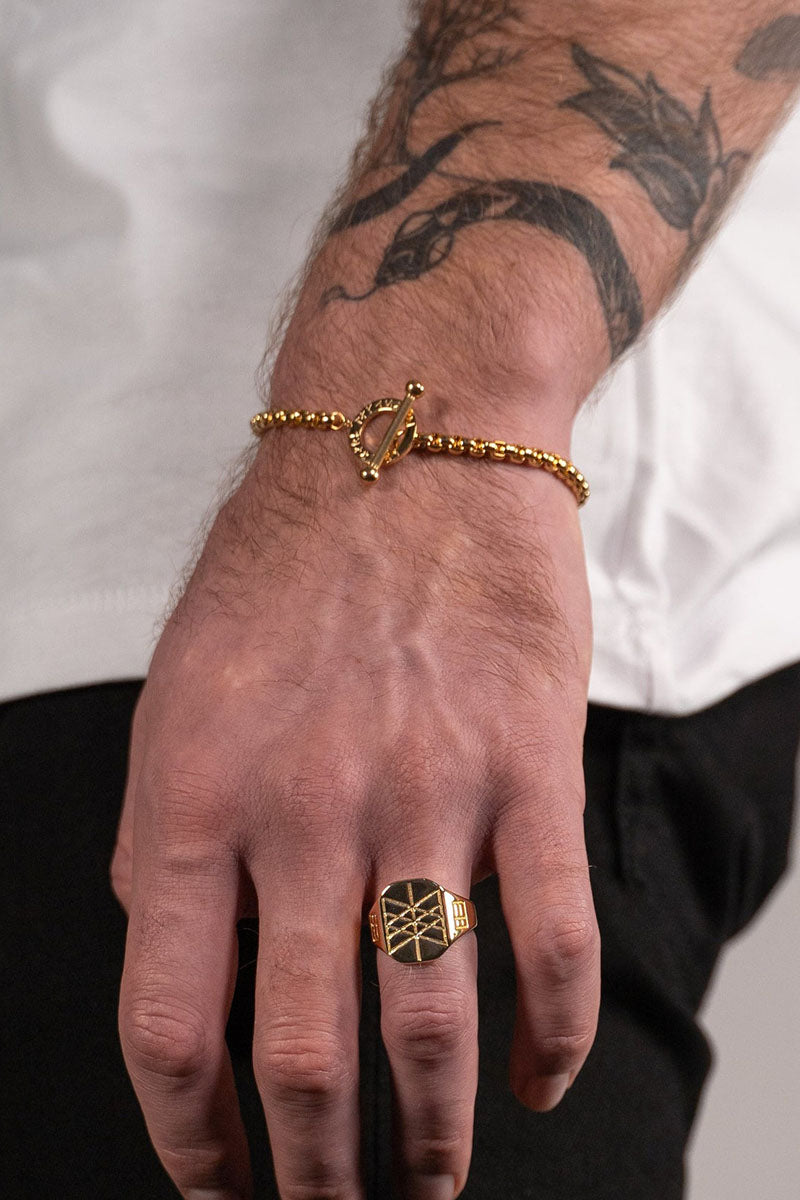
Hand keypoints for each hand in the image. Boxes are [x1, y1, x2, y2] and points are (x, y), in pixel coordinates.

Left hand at [111, 420, 598, 1199]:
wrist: (405, 447)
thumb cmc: (285, 575)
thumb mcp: (177, 700)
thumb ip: (164, 839)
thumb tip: (182, 968)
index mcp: (191, 798)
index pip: (170, 1026)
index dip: (189, 1144)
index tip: (218, 1189)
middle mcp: (302, 810)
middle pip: (302, 1057)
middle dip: (314, 1176)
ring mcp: (423, 790)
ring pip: (431, 1024)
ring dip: (436, 1137)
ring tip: (436, 1183)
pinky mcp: (528, 763)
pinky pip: (554, 940)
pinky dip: (555, 1038)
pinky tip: (545, 1080)